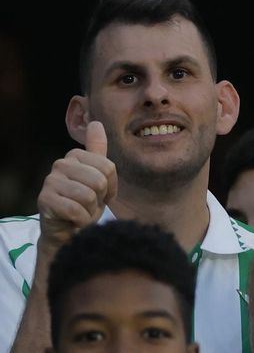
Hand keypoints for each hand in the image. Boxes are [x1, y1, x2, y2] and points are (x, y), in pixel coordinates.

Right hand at [38, 121, 116, 251]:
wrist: (68, 230)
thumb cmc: (85, 204)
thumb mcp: (98, 176)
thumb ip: (97, 151)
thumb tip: (96, 122)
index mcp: (75, 156)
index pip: (108, 167)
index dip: (111, 187)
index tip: (101, 194)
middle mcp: (60, 164)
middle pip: (99, 180)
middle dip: (99, 198)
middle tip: (89, 204)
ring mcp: (50, 181)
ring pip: (88, 195)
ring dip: (90, 211)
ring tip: (81, 211)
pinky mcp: (44, 199)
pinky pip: (76, 210)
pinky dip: (80, 220)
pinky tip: (74, 220)